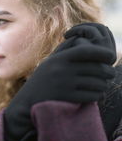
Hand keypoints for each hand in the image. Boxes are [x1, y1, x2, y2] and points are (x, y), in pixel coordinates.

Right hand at [3, 23, 115, 140]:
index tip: (110, 56)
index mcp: (60, 58)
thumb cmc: (43, 78)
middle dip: (108, 71)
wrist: (29, 100)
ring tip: (100, 84)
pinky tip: (94, 94)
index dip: (102, 52)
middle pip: (96, 68)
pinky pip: (92, 96)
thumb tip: (85, 40)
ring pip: (98, 83)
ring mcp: (66, 85)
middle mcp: (63, 70)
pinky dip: (97, 95)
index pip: (86, 51)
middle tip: (109, 73)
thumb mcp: (51, 61)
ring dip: (103, 84)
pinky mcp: (68, 99)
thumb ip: (66, 50)